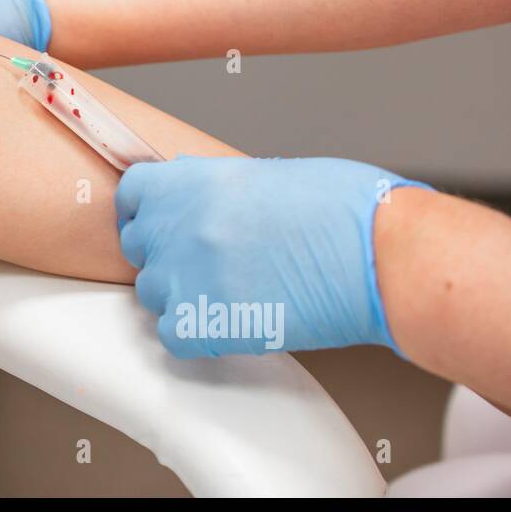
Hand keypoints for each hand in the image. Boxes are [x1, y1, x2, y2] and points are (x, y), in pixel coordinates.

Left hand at [115, 156, 430, 357]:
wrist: (378, 256)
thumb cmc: (344, 210)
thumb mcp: (267, 176)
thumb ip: (217, 188)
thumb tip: (198, 201)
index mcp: (190, 181)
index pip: (132, 195)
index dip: (147, 210)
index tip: (163, 221)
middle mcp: (176, 226)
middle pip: (139, 247)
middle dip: (166, 253)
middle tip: (208, 261)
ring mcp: (184, 276)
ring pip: (153, 293)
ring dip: (183, 294)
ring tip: (233, 292)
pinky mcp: (202, 324)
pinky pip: (172, 335)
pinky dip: (196, 334)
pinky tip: (232, 321)